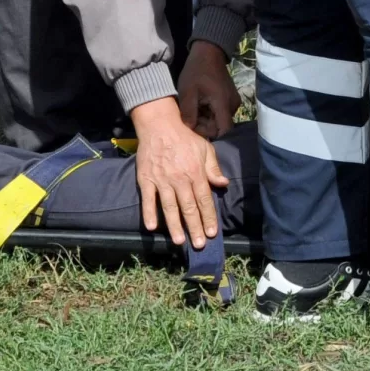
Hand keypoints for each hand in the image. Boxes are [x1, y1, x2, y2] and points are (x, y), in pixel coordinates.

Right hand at [131, 98, 229, 245]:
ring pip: (169, 207)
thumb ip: (213, 168)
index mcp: (196, 172)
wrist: (159, 125)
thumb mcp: (205, 149)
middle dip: (195, 227)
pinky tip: (152, 227)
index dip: (209, 217)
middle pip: (189, 207)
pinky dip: (149, 213)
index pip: (204, 200)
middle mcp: (180, 179)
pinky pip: (148, 199)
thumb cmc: (185, 138)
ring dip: (175, 225)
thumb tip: (223, 183)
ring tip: (180, 241)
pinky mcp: (146, 179)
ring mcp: (162, 180)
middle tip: (199, 245)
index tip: (212, 232)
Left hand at [176, 39, 237, 138]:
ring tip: (194, 108)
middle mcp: (233, 105)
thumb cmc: (196, 71)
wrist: (208, 53)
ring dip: (206, 118)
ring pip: (220, 119)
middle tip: (190, 115)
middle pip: (221, 126)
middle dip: (204, 125)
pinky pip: (221, 113)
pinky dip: (210, 112)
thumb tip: (189, 129)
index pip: (223, 130)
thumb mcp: (188, 92)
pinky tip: (200, 104)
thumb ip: (189, 112)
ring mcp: (233, 102)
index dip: (209, 133)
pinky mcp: (231, 99)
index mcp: (223, 104)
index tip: (195, 125)